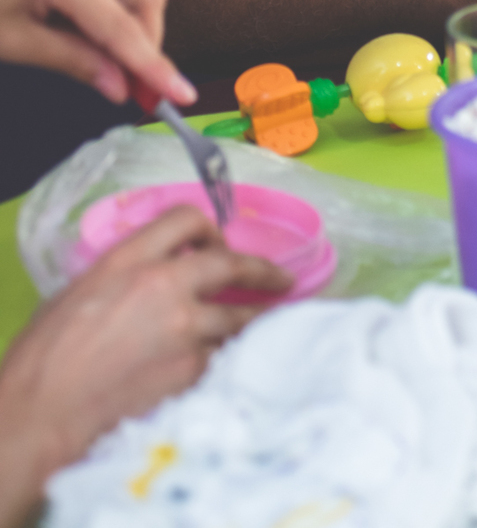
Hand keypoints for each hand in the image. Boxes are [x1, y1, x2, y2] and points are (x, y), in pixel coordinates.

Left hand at [0, 0, 195, 106]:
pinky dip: (114, 6)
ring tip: (116, 66)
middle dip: (150, 41)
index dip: (154, 66)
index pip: (123, 27)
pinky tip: (96, 37)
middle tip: (139, 87)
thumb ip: (71, 61)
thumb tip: (119, 87)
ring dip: (135, 24)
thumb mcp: (10, 43)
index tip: (179, 96)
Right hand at [0, 205, 290, 523]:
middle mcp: (164, 284)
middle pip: (230, 263)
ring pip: (239, 316)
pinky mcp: (190, 369)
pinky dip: (231, 357)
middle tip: (281, 278)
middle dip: (261, 271)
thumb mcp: (80, 290)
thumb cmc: (44, 355)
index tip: (219, 242)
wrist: (40, 412)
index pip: (185, 219)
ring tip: (273, 321)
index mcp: (129, 258)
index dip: (208, 228)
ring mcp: (183, 327)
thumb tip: (152, 274)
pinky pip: (223, 357)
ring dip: (257, 319)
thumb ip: (124, 274)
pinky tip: (239, 362)